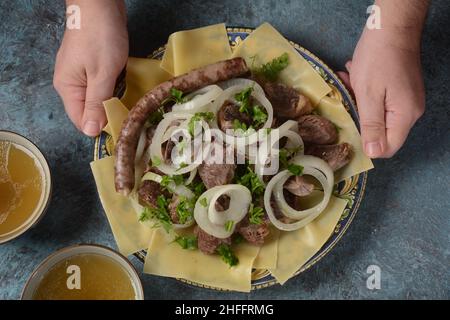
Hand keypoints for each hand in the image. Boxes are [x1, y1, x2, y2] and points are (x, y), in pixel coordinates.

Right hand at [53, 0, 127, 136]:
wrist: (101, 5)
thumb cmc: (100, 38)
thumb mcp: (101, 74)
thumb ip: (96, 103)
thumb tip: (90, 132)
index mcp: (67, 89)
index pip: (81, 121)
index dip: (100, 127)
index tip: (122, 127)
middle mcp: (71, 84)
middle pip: (90, 111)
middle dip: (108, 115)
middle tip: (130, 115)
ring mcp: (81, 74)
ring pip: (98, 98)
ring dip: (113, 102)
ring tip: (130, 104)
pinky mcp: (92, 66)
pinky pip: (102, 86)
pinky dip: (114, 89)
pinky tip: (126, 90)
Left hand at [338, 27, 424, 157]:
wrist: (391, 26)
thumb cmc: (378, 58)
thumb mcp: (368, 95)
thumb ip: (371, 125)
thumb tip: (374, 153)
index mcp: (404, 116)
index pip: (388, 148)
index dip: (368, 144)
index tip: (351, 127)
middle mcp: (410, 111)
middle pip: (382, 131)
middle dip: (361, 118)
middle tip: (349, 98)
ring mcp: (406, 100)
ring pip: (377, 115)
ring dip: (360, 102)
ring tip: (351, 82)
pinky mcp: (400, 90)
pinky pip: (380, 101)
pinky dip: (365, 93)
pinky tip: (356, 77)